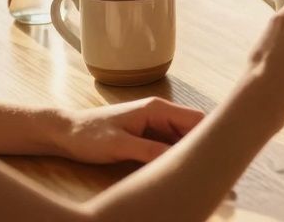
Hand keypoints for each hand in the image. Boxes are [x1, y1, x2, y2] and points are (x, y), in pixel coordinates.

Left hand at [53, 96, 205, 164]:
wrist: (64, 133)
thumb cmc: (88, 136)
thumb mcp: (119, 145)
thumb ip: (149, 150)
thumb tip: (178, 160)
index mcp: (157, 109)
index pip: (197, 119)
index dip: (211, 135)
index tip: (219, 156)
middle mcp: (160, 114)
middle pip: (194, 129)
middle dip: (204, 147)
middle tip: (212, 171)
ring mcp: (154, 125)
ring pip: (184, 139)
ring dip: (190, 153)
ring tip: (199, 173)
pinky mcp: (147, 137)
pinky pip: (171, 146)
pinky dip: (177, 157)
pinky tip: (178, 171)